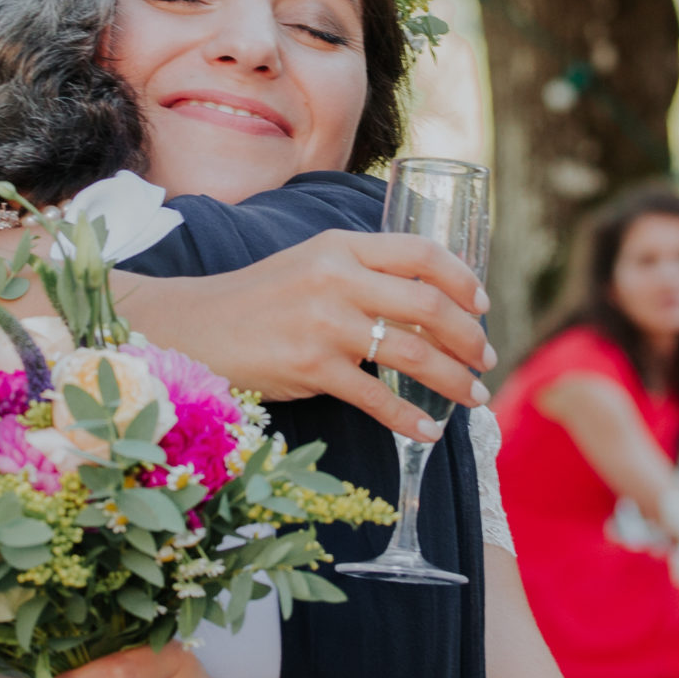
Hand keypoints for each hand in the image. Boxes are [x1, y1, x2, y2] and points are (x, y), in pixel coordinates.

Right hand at [133, 231, 495, 441]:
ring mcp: (323, 324)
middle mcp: (336, 278)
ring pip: (412, 352)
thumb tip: (430, 300)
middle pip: (428, 304)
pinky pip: (377, 398)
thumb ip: (363, 271)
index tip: (483, 305)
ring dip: (454, 379)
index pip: (421, 252)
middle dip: (469, 336)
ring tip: (474, 396)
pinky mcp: (311, 368)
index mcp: (340, 246)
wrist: (191, 328)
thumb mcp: (311, 265)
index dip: (463, 279)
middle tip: (487, 359)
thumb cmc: (260, 300)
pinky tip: (429, 431)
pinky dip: (410, 418)